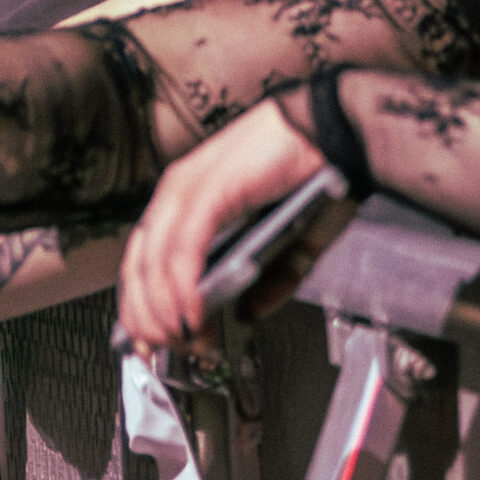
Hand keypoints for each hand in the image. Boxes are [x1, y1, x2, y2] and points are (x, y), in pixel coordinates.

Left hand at [117, 97, 333, 354]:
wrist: (341, 128)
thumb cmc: (318, 168)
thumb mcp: (293, 238)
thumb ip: (273, 279)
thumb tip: (250, 313)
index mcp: (190, 195)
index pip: (144, 258)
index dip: (141, 306)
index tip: (152, 343)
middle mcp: (180, 188)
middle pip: (138, 267)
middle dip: (148, 320)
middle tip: (170, 351)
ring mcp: (191, 186)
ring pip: (154, 263)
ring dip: (164, 312)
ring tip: (186, 341)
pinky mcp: (211, 188)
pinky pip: (183, 250)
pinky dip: (182, 290)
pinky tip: (192, 315)